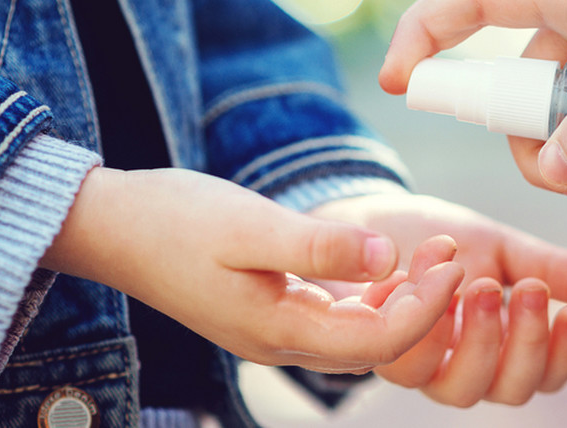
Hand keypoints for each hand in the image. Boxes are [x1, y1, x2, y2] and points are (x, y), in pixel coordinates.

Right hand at [41, 167, 463, 373]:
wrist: (112, 227)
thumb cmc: (175, 220)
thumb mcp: (250, 225)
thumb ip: (319, 246)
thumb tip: (386, 258)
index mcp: (278, 331)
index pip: (379, 340)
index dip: (427, 306)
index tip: (454, 260)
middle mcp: (281, 344)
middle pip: (377, 345)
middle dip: (426, 304)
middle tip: (453, 252)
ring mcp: (275, 331)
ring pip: (360, 335)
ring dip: (402, 300)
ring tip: (432, 253)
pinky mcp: (270, 311)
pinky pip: (337, 318)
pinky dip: (371, 296)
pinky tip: (387, 263)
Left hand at [310, 193, 566, 405]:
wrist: (368, 220)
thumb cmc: (436, 242)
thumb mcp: (499, 246)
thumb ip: (548, 268)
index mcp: (499, 349)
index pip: (544, 374)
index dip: (565, 353)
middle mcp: (461, 369)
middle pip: (509, 389)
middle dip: (527, 342)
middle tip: (534, 288)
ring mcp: (420, 367)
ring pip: (459, 387)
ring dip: (480, 337)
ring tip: (484, 282)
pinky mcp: (377, 351)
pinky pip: (404, 359)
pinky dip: (422, 321)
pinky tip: (429, 276)